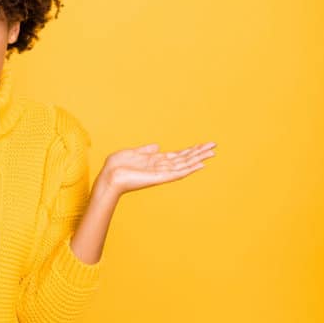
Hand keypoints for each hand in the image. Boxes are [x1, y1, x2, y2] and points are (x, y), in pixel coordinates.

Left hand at [96, 141, 215, 196]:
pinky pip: (178, 173)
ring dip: (198, 158)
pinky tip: (200, 164)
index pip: (177, 155)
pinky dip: (189, 169)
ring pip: (184, 165)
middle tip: (214, 146)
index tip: (202, 144)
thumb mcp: (132, 153)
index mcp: (155, 161)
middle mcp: (161, 167)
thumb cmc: (117, 166)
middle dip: (199, 152)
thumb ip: (146, 150)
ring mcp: (161, 173)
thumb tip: (157, 146)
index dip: (190, 150)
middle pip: (184, 159)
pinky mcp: (160, 178)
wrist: (109, 176)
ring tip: (212, 153)